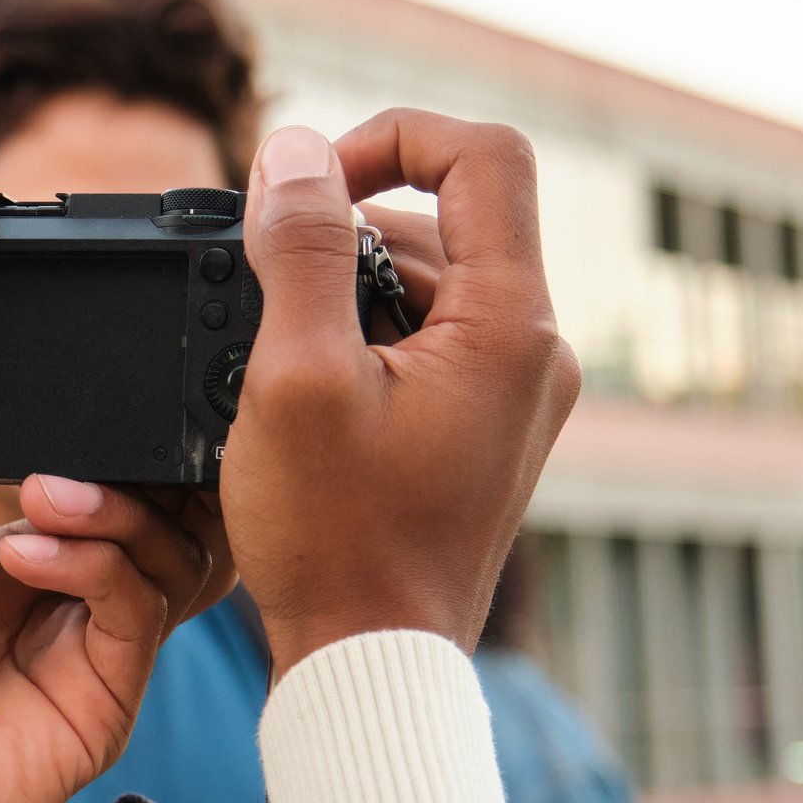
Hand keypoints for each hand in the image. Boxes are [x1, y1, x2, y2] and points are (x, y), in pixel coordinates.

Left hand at [0, 469, 232, 802]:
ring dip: (120, 508)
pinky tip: (25, 554)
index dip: (102, 445)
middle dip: (142, 468)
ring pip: (173, 556)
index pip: (100, 485)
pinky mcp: (104, 698)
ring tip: (44, 495)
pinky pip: (142, 611)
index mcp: (12, 560)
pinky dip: (96, 564)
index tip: (70, 403)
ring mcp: (88, 652)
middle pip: (162, 517)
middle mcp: (61, 605)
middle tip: (87, 446)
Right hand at [222, 112, 580, 677]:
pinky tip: (304, 399)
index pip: (483, 157)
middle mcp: (535, 352)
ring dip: (346, 295)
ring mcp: (515, 395)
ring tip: (279, 364)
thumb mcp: (296, 375)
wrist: (369, 662)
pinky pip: (427, 345)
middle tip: (267, 289)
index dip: (390, 140)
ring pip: (430, 286)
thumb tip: (295, 153)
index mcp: (512, 325)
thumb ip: (303, 249)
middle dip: (348, 232)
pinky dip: (362, 345)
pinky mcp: (484, 431)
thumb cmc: (335, 539)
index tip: (310, 188)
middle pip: (448, 221)